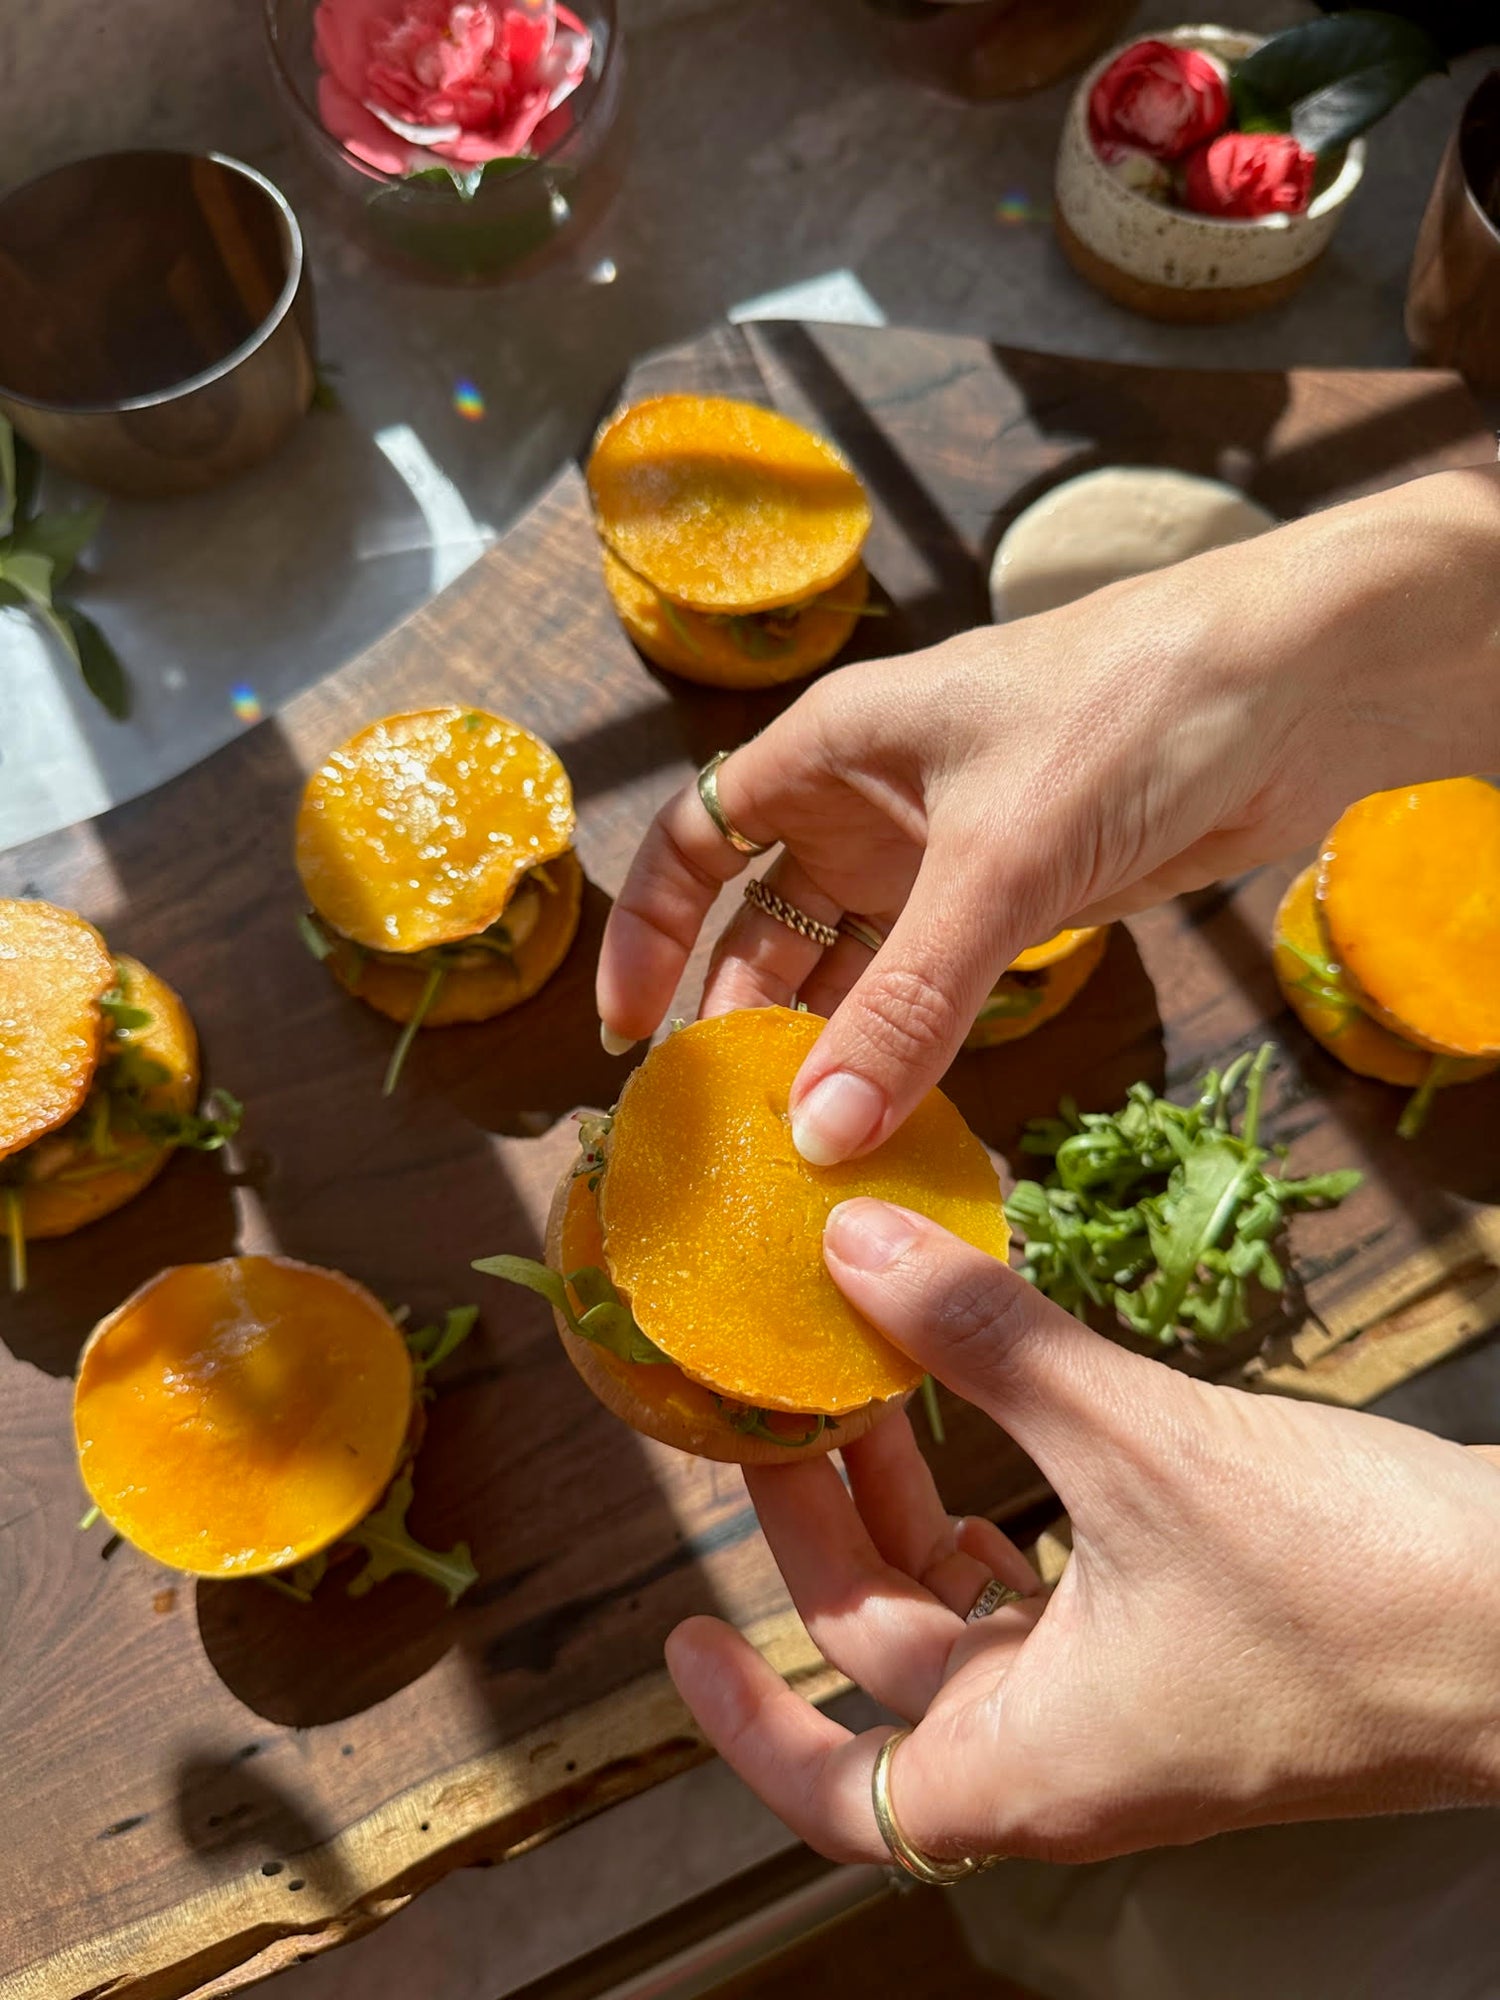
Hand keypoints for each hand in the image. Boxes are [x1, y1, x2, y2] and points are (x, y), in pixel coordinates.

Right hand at [598, 468, 1499, 1163]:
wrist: (1300, 683)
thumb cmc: (1130, 709)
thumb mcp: (1000, 859)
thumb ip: (910, 1003)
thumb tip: (821, 1135)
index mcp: (832, 750)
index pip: (696, 842)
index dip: (651, 935)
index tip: (631, 1040)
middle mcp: (874, 803)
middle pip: (768, 925)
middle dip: (743, 1020)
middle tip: (728, 1130)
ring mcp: (949, 855)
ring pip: (856, 968)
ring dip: (831, 1050)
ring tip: (805, 1149)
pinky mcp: (1024, 899)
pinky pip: (938, 989)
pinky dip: (912, 1052)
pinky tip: (897, 1119)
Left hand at [665, 1200, 1499, 1865]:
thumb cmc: (1351, 1584)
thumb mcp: (1135, 1445)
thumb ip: (984, 1345)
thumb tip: (856, 1246)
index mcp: (1032, 1764)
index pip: (839, 1789)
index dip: (742, 1725)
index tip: (682, 1638)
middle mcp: (1074, 1751)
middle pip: (895, 1656)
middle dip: (829, 1530)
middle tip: (782, 1409)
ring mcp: (1139, 1699)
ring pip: (975, 1609)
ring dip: (916, 1499)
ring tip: (875, 1380)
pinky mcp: (1195, 1637)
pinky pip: (1057, 1575)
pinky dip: (1011, 1493)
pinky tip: (999, 1404)